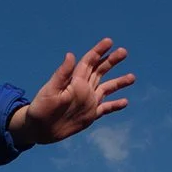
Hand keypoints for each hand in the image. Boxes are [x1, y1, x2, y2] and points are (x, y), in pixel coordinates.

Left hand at [8, 39, 133, 146]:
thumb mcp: (50, 91)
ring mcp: (88, 102)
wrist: (38, 129)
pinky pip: (105, 109)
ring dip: (119, 82)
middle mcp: (83, 89)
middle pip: (100, 71)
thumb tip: (70, 54)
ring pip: (107, 88)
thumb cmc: (40, 109)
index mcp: (75, 81)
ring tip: (132, 77)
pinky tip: (125, 101)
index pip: (89, 62)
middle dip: (111, 61)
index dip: (99, 51)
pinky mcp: (89, 115)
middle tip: (124, 52)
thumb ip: (62, 74)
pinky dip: (115, 105)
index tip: (109, 42)